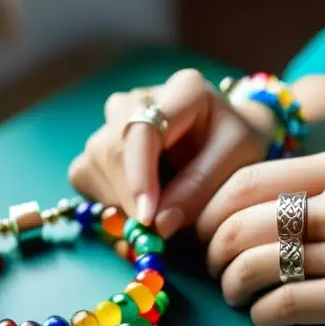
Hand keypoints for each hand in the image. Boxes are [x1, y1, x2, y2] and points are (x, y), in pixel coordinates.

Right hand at [68, 69, 274, 237]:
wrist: (230, 139)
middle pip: (110, 150)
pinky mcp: (99, 145)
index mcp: (182, 91)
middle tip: (153, 234)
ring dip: (118, 204)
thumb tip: (159, 223)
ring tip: (155, 220)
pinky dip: (107, 204)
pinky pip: (85, 178)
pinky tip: (138, 211)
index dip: (139, 177)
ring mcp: (113, 120)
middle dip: (127, 199)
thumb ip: (201, 187)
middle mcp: (138, 99)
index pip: (143, 130)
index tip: (147, 219)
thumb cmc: (238, 145)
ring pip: (92, 165)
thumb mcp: (239, 161)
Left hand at [196, 145, 324, 325]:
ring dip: (231, 284)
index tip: (206, 226)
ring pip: (255, 266)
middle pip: (241, 224)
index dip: (212, 206)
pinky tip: (265, 316)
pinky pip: (286, 306)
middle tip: (214, 264)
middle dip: (212, 249)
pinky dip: (262, 313)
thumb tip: (273, 204)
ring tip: (235, 293)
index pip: (249, 179)